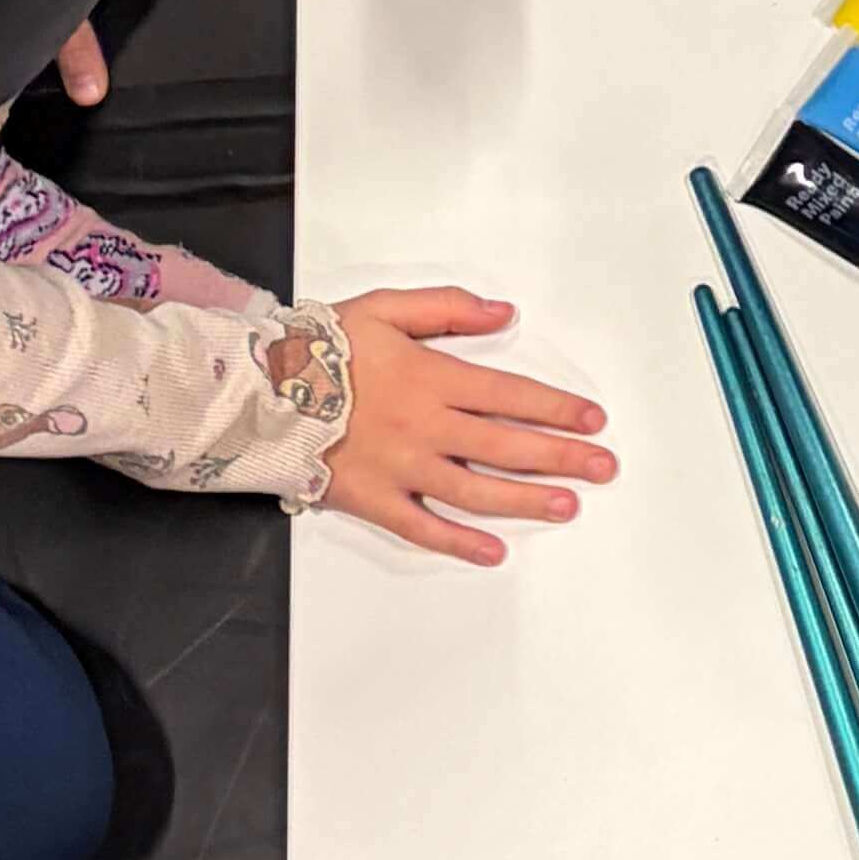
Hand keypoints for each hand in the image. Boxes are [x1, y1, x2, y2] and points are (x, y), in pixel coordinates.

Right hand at [322, 287, 615, 566]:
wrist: (256, 392)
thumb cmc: (317, 349)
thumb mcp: (383, 308)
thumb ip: (446, 308)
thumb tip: (504, 312)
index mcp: (430, 378)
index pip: (510, 396)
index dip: (557, 409)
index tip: (592, 421)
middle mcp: (424, 427)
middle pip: (506, 446)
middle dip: (561, 457)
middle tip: (603, 468)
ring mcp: (400, 469)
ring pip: (476, 491)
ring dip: (526, 500)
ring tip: (568, 505)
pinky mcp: (372, 499)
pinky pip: (422, 528)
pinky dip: (459, 542)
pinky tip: (494, 551)